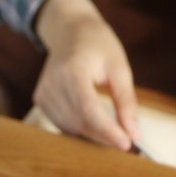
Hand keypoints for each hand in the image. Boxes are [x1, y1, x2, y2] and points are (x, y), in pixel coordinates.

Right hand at [34, 0, 139, 149]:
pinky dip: (81, 130)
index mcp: (72, 70)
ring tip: (115, 133)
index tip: (126, 144)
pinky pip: (63, 125)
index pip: (88, 109)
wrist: (69, 32)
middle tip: (127, 141)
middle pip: (79, 122)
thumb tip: (134, 134)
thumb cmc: (98, 46)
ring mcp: (43, 93)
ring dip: (94, 136)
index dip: (107, 130)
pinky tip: (96, 125)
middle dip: (105, 136)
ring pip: (71, 128)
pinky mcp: (40, 100)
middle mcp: (52, 83)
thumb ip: (126, 102)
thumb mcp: (119, 68)